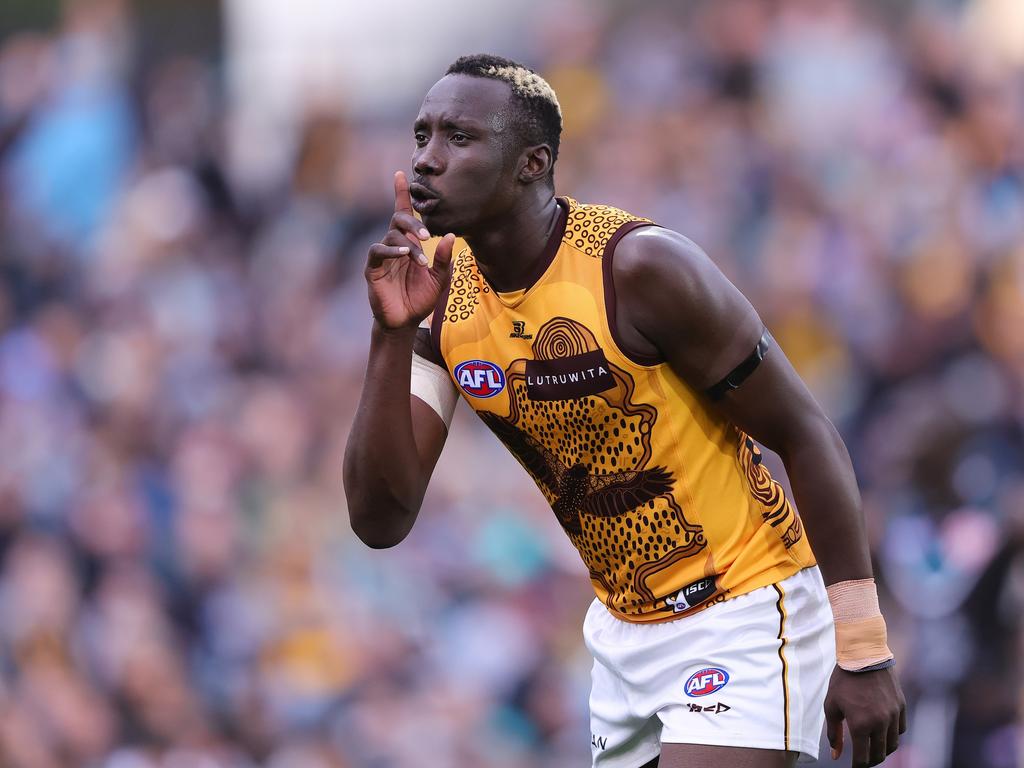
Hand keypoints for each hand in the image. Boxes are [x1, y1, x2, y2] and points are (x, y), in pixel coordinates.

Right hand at [366, 171, 454, 329]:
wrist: (406, 322)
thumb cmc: (421, 298)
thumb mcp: (440, 279)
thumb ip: (443, 259)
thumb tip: (448, 237)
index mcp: (409, 243)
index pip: (404, 214)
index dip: (401, 194)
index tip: (401, 173)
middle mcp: (394, 245)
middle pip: (398, 220)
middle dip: (412, 222)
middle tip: (427, 236)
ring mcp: (383, 256)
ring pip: (391, 237)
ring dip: (409, 246)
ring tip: (421, 260)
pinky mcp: (373, 269)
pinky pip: (378, 252)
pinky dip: (390, 251)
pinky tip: (403, 255)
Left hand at [825, 665, 906, 766]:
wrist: (863, 655)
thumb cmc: (843, 681)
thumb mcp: (832, 706)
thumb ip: (834, 733)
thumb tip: (836, 755)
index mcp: (861, 725)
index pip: (863, 758)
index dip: (858, 766)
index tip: (854, 767)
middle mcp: (880, 723)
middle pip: (880, 754)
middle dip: (870, 760)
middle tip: (863, 758)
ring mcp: (893, 715)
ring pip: (893, 744)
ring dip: (883, 749)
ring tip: (873, 747)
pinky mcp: (902, 706)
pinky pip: (900, 729)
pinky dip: (893, 735)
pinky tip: (883, 731)